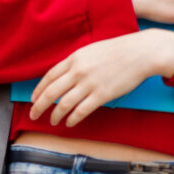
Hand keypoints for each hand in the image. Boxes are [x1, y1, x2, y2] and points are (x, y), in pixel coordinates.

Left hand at [28, 28, 173, 127]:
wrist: (139, 53)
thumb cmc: (117, 51)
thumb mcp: (90, 51)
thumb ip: (76, 63)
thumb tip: (63, 77)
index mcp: (74, 58)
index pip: (49, 76)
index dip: (39, 90)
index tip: (33, 99)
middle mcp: (78, 71)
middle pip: (51, 92)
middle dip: (39, 106)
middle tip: (33, 115)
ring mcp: (89, 83)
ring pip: (64, 104)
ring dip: (55, 115)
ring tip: (52, 122)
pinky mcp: (102, 95)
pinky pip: (81, 110)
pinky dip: (72, 119)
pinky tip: (69, 123)